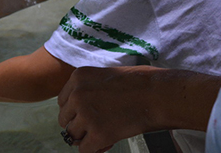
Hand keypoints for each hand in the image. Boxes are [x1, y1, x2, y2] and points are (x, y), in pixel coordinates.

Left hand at [57, 66, 220, 152]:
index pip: (63, 101)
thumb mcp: (106, 75)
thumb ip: (89, 88)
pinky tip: (107, 143)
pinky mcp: (98, 134)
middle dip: (79, 125)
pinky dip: (95, 149)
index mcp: (78, 77)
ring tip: (103, 135)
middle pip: (64, 119)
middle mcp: (77, 94)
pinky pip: (84, 150)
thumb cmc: (140, 83)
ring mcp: (86, 115)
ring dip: (86, 137)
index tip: (86, 115)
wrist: (157, 94)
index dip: (74, 111)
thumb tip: (81, 108)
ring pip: (72, 135)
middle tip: (95, 127)